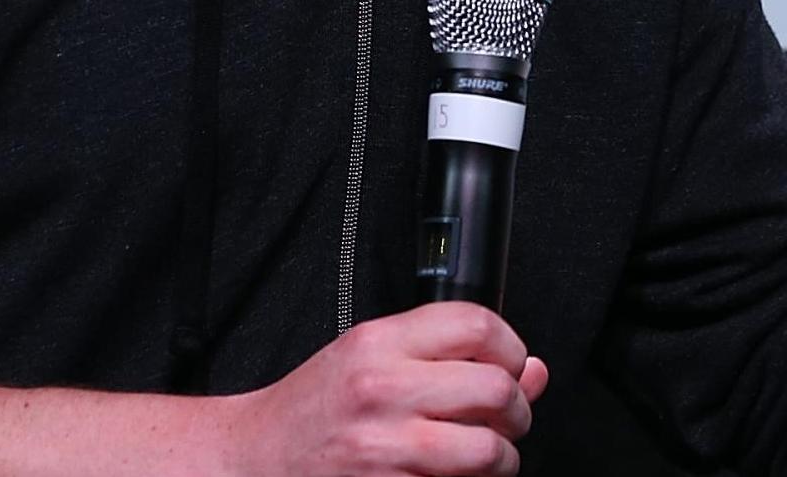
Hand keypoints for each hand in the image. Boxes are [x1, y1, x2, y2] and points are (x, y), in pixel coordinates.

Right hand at [223, 302, 549, 476]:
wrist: (255, 461)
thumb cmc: (313, 413)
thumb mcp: (372, 361)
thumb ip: (448, 358)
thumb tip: (531, 371)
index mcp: (379, 344)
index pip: (477, 326)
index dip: (511, 347)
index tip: (512, 365)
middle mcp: (382, 390)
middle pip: (494, 389)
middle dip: (516, 410)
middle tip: (505, 419)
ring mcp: (385, 448)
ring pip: (488, 450)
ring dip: (502, 459)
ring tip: (486, 456)